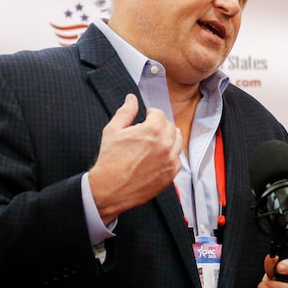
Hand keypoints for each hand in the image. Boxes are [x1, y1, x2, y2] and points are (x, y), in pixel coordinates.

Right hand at [89, 94, 182, 223]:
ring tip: (154, 142)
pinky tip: (157, 156)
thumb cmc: (109, 160)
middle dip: (160, 125)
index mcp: (153, 130)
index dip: (151, 114)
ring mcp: (171, 159)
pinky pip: (177, 158)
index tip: (146, 118)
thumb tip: (131, 98)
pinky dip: (170, 155)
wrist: (110, 188)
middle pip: (170, 126)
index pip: (160, 114)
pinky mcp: (171, 173)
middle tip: (148, 131)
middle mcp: (166, 144)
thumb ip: (125, 112)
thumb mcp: (113, 130)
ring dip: (168, 138)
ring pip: (178, 141)